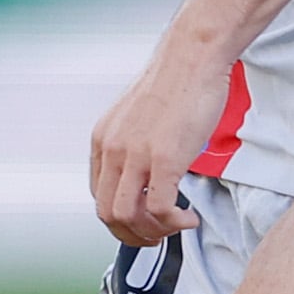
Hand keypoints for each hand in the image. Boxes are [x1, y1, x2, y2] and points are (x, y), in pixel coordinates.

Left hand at [90, 32, 232, 246]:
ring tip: (174, 227)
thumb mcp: (139, 117)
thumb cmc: (176, 82)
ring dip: (152, 233)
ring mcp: (137, 155)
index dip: (121, 219)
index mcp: (103, 140)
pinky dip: (174, 223)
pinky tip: (189, 218)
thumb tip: (145, 173)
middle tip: (157, 236)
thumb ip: (134, 144)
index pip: (99, 197)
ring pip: (128, 217)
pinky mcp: (165, 159)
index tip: (143, 222)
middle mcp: (113, 149)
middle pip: (107, 214)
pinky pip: (159, 209)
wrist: (194, 56)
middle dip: (132, 235)